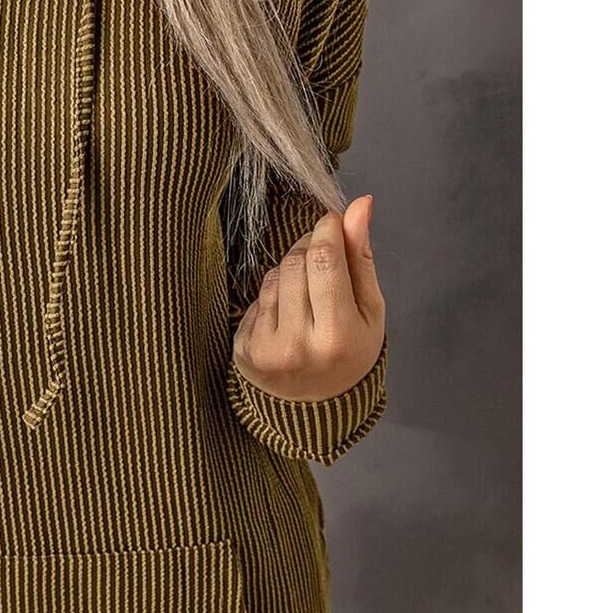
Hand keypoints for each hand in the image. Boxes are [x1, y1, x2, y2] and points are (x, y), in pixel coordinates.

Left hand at [233, 195, 385, 401]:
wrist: (316, 406)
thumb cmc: (351, 351)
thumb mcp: (369, 309)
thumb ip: (361, 257)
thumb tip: (359, 205)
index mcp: (338, 336)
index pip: (324, 261)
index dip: (326, 230)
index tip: (331, 221)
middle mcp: (298, 345)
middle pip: (296, 263)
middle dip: (310, 247)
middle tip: (323, 254)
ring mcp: (266, 349)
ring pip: (274, 276)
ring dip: (291, 272)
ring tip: (309, 296)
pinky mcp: (243, 349)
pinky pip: (256, 298)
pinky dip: (274, 296)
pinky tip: (289, 315)